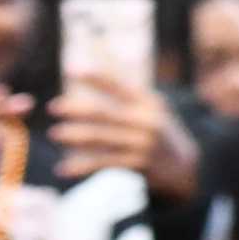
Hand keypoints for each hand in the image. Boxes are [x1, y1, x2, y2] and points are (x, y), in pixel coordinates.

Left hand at [49, 71, 199, 199]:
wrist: (185, 167)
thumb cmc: (159, 132)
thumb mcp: (153, 110)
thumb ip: (129, 97)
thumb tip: (97, 74)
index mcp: (148, 102)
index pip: (119, 85)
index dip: (96, 77)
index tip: (72, 69)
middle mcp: (147, 121)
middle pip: (105, 113)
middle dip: (77, 109)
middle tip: (53, 107)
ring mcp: (143, 143)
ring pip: (101, 139)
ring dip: (75, 136)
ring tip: (55, 133)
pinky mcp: (138, 165)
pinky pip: (104, 164)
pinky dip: (81, 167)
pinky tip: (62, 169)